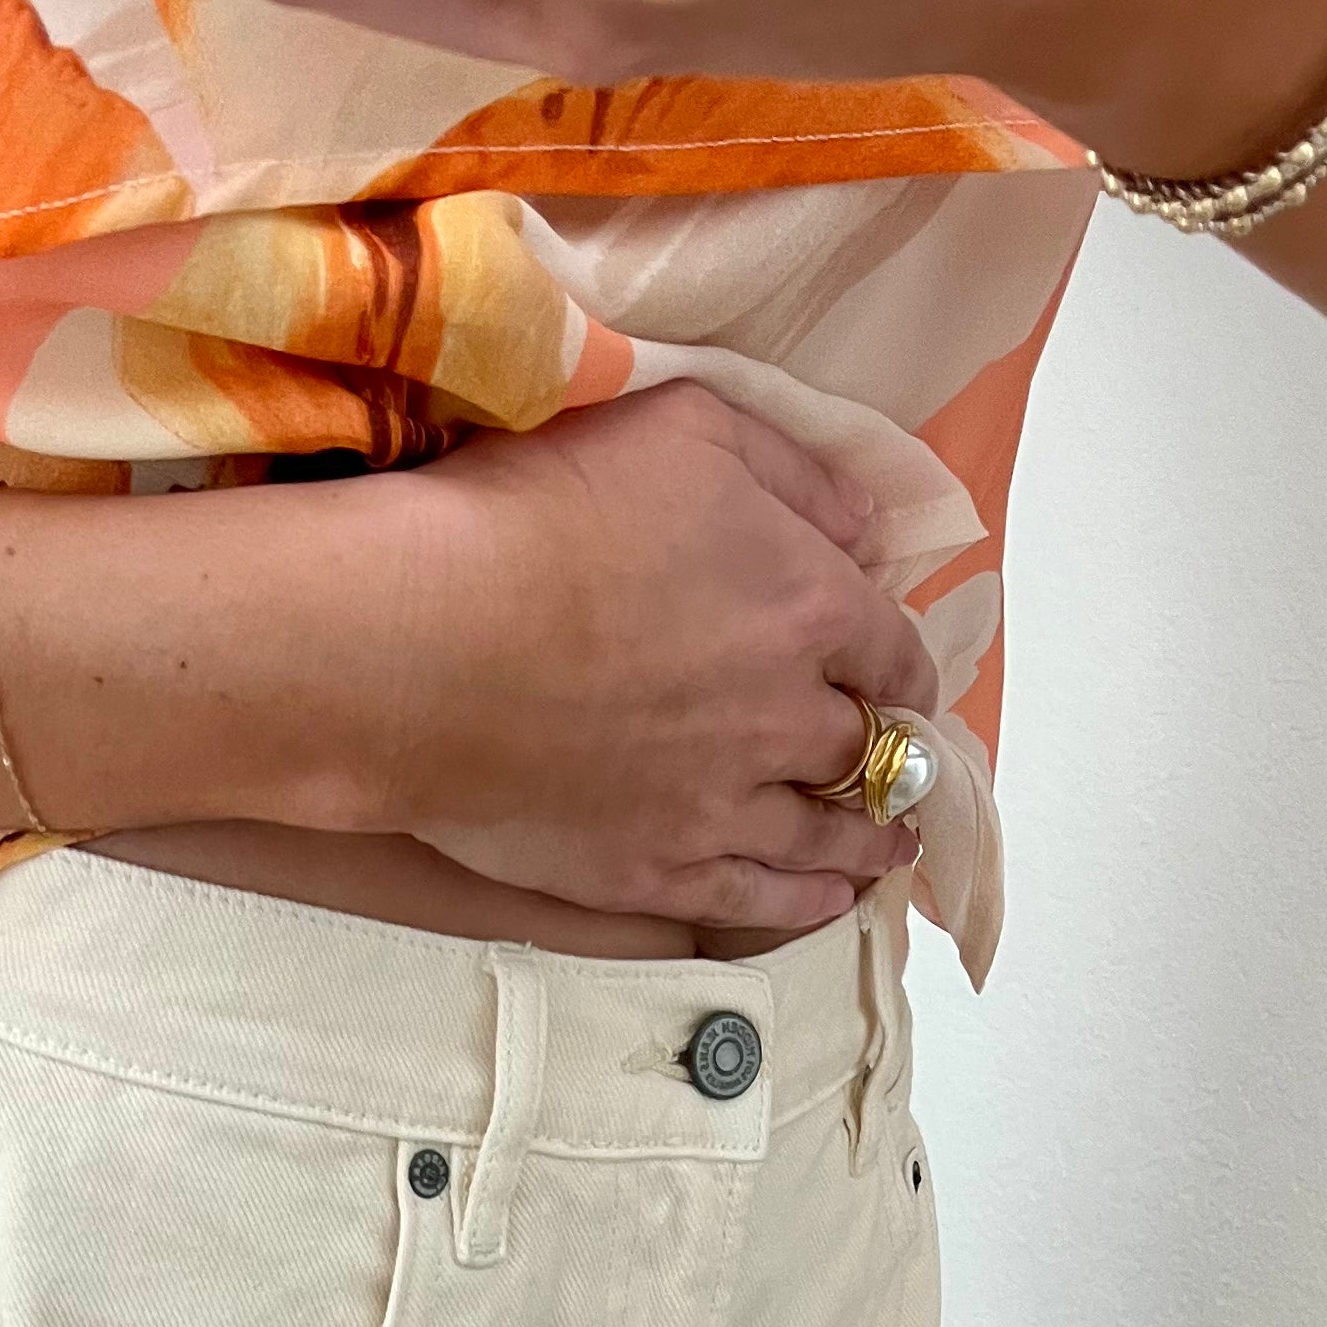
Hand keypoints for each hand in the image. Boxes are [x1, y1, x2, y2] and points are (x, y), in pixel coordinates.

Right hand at [347, 381, 935, 934]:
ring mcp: (721, 806)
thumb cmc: (543, 515)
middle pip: (865, 747)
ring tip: (889, 845)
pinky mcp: (655, 870)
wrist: (425, 644)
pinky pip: (755, 898)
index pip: (891, 649)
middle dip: (889, 754)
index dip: (901, 668)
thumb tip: (864, 529)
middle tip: (894, 764)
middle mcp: (783, 716)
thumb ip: (791, 470)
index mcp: (807, 604)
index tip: (900, 681)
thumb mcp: (683, 426)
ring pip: (825, 835)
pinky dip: (807, 900)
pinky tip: (829, 899)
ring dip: (869, 839)